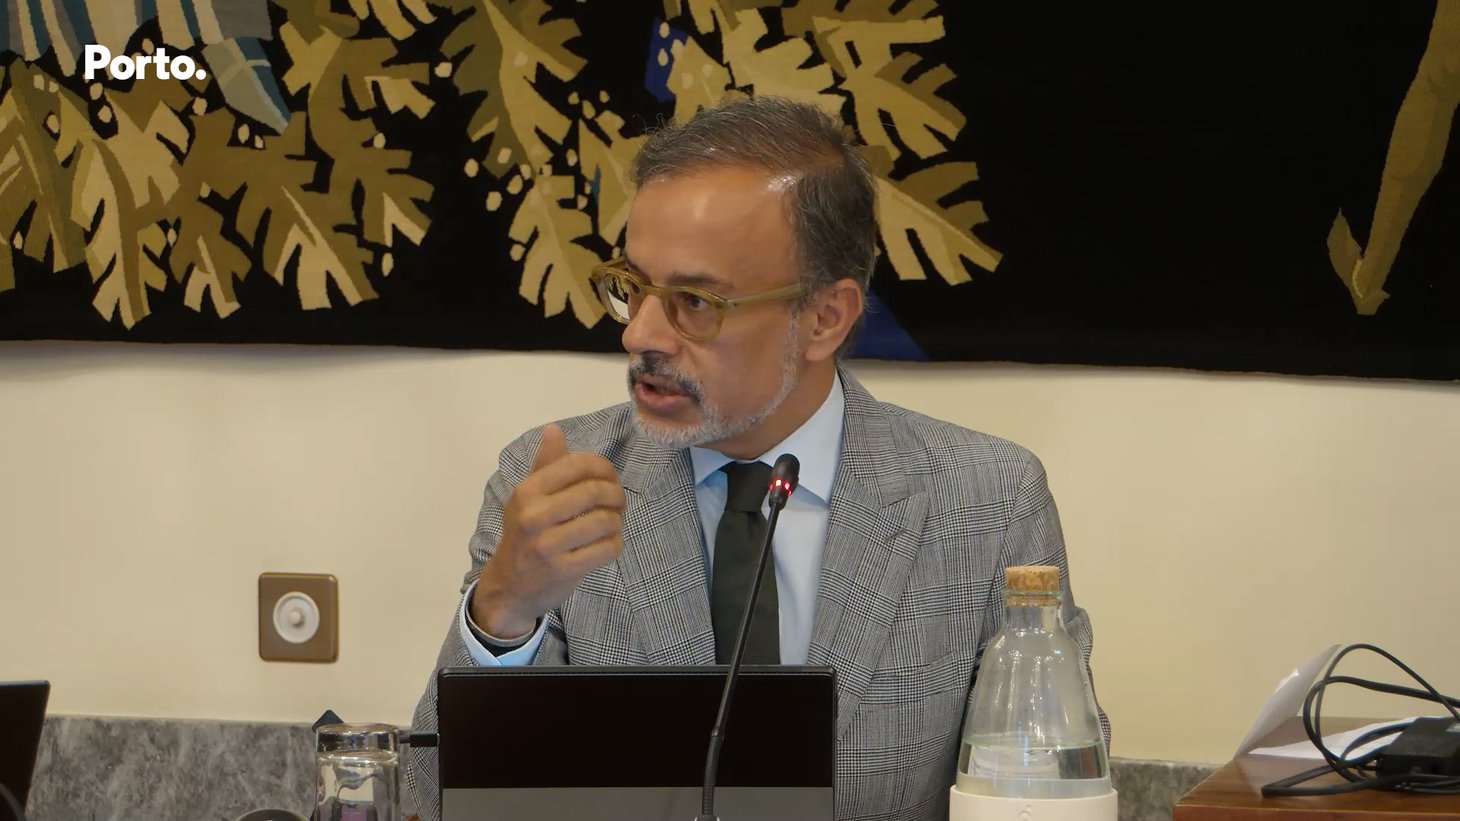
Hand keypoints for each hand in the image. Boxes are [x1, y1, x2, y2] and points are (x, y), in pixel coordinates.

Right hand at [471, 424, 625, 637]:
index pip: (577, 464)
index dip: (603, 467)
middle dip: (616, 494)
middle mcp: (534, 515)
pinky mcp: (563, 571)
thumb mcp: (527, 498)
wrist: (508, 587)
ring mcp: (547, 545)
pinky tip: (608, 543)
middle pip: (594, 491)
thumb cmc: (524, 535)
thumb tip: (554, 429)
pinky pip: (607, 549)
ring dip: (617, 520)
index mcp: (527, 491)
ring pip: (605, 521)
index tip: (609, 477)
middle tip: (618, 502)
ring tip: (612, 522)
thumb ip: (545, 465)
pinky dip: (615, 543)